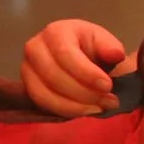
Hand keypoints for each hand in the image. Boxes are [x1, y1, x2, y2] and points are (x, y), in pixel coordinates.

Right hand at [20, 19, 134, 116]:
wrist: (77, 55)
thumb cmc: (90, 47)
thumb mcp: (104, 42)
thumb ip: (111, 47)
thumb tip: (116, 54)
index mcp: (56, 32)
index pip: (65, 54)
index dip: (86, 73)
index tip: (107, 86)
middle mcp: (35, 47)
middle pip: (54, 76)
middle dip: (84, 93)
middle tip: (108, 101)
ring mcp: (27, 68)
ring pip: (44, 94)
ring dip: (75, 106)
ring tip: (99, 108)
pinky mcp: (27, 86)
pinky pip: (42, 104)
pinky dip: (65, 111)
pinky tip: (85, 111)